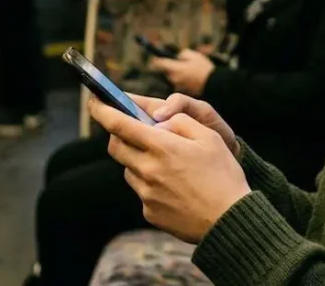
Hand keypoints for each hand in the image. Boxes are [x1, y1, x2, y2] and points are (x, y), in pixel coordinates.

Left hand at [89, 95, 249, 242]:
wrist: (230, 222)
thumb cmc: (223, 176)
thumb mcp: (210, 137)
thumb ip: (180, 122)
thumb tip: (160, 122)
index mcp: (162, 147)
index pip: (119, 125)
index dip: (102, 111)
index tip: (95, 102)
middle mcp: (148, 170)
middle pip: (116, 147)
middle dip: (119, 135)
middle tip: (133, 132)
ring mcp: (146, 194)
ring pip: (128, 169)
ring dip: (137, 161)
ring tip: (167, 165)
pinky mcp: (149, 212)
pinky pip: (141, 191)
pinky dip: (150, 184)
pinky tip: (174, 188)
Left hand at [149, 49, 214, 96]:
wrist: (214, 85)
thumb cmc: (204, 69)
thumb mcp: (193, 56)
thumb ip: (181, 54)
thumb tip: (177, 57)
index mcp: (175, 69)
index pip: (159, 63)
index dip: (157, 59)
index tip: (157, 57)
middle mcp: (174, 79)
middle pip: (166, 71)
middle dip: (171, 67)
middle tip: (180, 63)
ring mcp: (178, 86)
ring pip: (173, 77)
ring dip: (178, 74)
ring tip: (189, 71)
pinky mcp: (183, 91)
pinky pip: (179, 83)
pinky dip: (183, 80)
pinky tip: (192, 78)